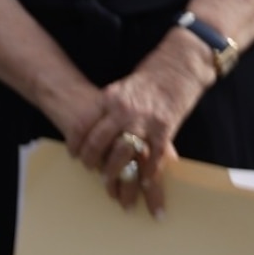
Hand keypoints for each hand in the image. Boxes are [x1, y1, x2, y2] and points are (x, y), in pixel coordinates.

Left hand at [68, 46, 209, 214]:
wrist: (179, 66)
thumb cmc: (150, 78)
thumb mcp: (122, 88)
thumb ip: (110, 107)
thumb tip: (99, 129)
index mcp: (109, 98)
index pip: (84, 125)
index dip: (77, 143)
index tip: (74, 155)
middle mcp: (123, 111)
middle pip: (100, 142)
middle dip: (94, 162)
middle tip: (94, 175)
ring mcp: (144, 121)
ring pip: (124, 154)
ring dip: (118, 174)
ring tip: (114, 188)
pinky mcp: (165, 129)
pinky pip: (153, 157)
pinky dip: (149, 173)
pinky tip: (145, 186)